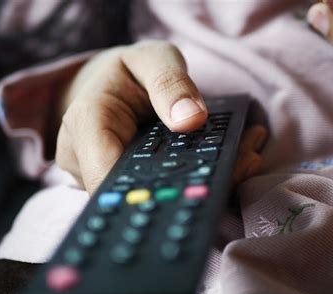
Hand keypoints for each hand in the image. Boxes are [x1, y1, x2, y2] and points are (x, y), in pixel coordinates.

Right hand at [56, 41, 266, 193]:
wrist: (109, 85)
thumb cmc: (128, 71)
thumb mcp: (152, 58)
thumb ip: (170, 82)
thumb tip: (191, 119)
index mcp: (87, 123)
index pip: (108, 176)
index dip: (148, 194)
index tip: (198, 187)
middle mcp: (86, 158)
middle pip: (135, 193)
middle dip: (190, 187)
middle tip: (245, 163)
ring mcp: (101, 174)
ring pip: (148, 195)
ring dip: (198, 184)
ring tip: (246, 158)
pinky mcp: (121, 182)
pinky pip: (155, 189)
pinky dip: (192, 179)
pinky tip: (231, 162)